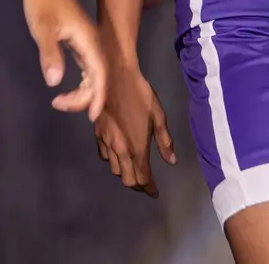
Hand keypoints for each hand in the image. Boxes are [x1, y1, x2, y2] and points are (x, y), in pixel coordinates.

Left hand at [22, 0, 106, 120]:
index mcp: (88, 39)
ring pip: (93, 73)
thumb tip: (55, 82)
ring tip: (60, 101)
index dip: (98, 96)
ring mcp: (86, 42)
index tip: (91, 117)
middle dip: (84, 97)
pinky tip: (68, 89)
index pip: (100, 73)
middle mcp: (92, 42)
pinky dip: (81, 82)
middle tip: (59, 104)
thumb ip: (50, 53)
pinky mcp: (78, 42)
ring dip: (82, 91)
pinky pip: (86, 67)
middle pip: (98, 77)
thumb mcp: (42, 27)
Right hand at [93, 64, 175, 196]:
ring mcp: (107, 143)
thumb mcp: (159, 116)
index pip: (143, 178)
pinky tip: (117, 154)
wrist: (114, 77)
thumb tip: (171, 161)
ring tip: (133, 169)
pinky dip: (112, 160)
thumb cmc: (140, 95)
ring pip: (115, 169)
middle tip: (145, 182)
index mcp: (137, 148)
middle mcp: (120, 150)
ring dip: (125, 173)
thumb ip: (164, 141)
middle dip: (138, 185)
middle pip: (127, 179)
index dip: (149, 188)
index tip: (155, 192)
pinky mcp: (97, 134)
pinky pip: (104, 155)